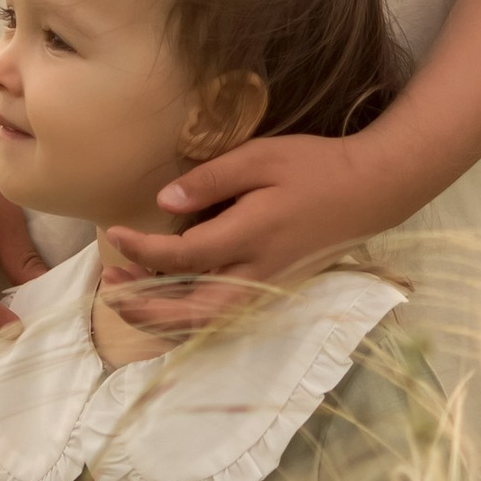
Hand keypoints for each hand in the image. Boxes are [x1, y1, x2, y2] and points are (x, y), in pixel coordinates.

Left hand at [102, 131, 382, 294]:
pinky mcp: (271, 290)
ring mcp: (266, 288)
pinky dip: (186, 316)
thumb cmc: (315, 167)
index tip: (116, 233)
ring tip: (127, 294)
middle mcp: (256, 274)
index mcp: (251, 237)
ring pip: (205, 324)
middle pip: (190, 313)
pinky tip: (166, 297)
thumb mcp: (262, 156)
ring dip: (162, 317)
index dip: (143, 251)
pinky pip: (220, 316)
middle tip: (109, 287)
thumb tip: (165, 203)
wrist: (370, 191)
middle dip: (144, 308)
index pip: (183, 258)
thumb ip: (212, 180)